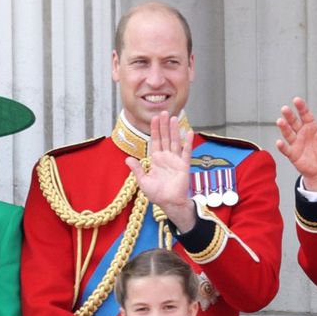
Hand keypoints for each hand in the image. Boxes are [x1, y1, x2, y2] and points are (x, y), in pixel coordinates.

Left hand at [127, 111, 197, 231]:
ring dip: (174, 130)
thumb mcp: (143, 181)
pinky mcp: (184, 165)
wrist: (169, 203)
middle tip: (164, 112)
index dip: (155, 130)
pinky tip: (189, 132)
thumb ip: (137, 169)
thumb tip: (127, 159)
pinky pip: (186, 152)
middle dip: (164, 125)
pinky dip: (188, 142)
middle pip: (165, 137)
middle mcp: (166, 157)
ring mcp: (176, 160)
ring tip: (174, 118)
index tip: (155, 118)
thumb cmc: (157, 194)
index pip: (155, 141)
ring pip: (175, 141)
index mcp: (156, 160)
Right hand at [276, 97, 316, 190]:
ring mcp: (296, 142)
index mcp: (311, 126)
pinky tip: (279, 142)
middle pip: (294, 122)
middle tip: (285, 109)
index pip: (305, 114)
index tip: (296, 100)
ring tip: (280, 121)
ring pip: (288, 133)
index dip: (301, 107)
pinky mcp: (292, 154)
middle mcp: (301, 132)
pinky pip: (286, 149)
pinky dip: (282, 146)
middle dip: (289, 115)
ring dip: (284, 127)